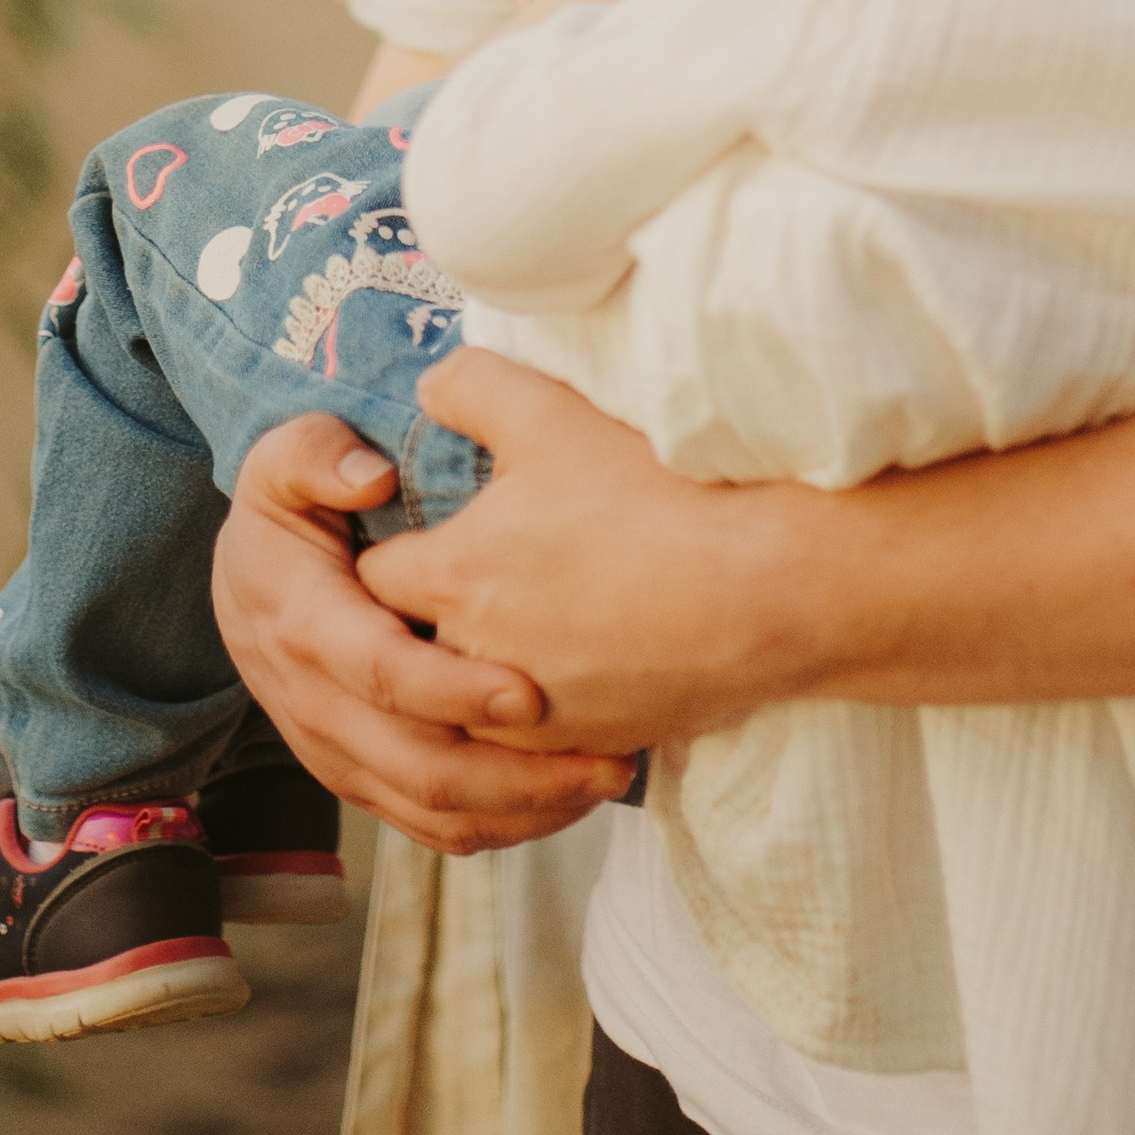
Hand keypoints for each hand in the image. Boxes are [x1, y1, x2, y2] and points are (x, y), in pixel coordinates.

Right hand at [209, 412, 636, 851]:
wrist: (242, 584)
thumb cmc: (285, 512)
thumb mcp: (280, 463)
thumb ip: (318, 454)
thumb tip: (373, 477)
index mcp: (305, 625)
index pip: (383, 675)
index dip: (456, 692)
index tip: (532, 694)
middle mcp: (318, 706)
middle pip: (420, 768)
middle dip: (516, 775)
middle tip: (605, 760)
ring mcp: (340, 754)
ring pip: (431, 811)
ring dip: (522, 810)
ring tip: (604, 780)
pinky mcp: (362, 779)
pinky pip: (431, 826)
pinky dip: (501, 825)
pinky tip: (567, 800)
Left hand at [361, 350, 812, 755]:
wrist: (759, 590)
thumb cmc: (651, 494)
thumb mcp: (549, 412)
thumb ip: (471, 387)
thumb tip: (430, 389)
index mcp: (451, 577)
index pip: (374, 579)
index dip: (396, 551)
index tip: (430, 533)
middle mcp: (473, 659)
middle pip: (419, 647)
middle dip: (435, 617)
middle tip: (486, 577)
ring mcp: (531, 716)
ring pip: (475, 702)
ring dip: (487, 672)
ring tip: (539, 623)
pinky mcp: (586, 746)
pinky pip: (537, 742)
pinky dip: (549, 710)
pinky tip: (592, 661)